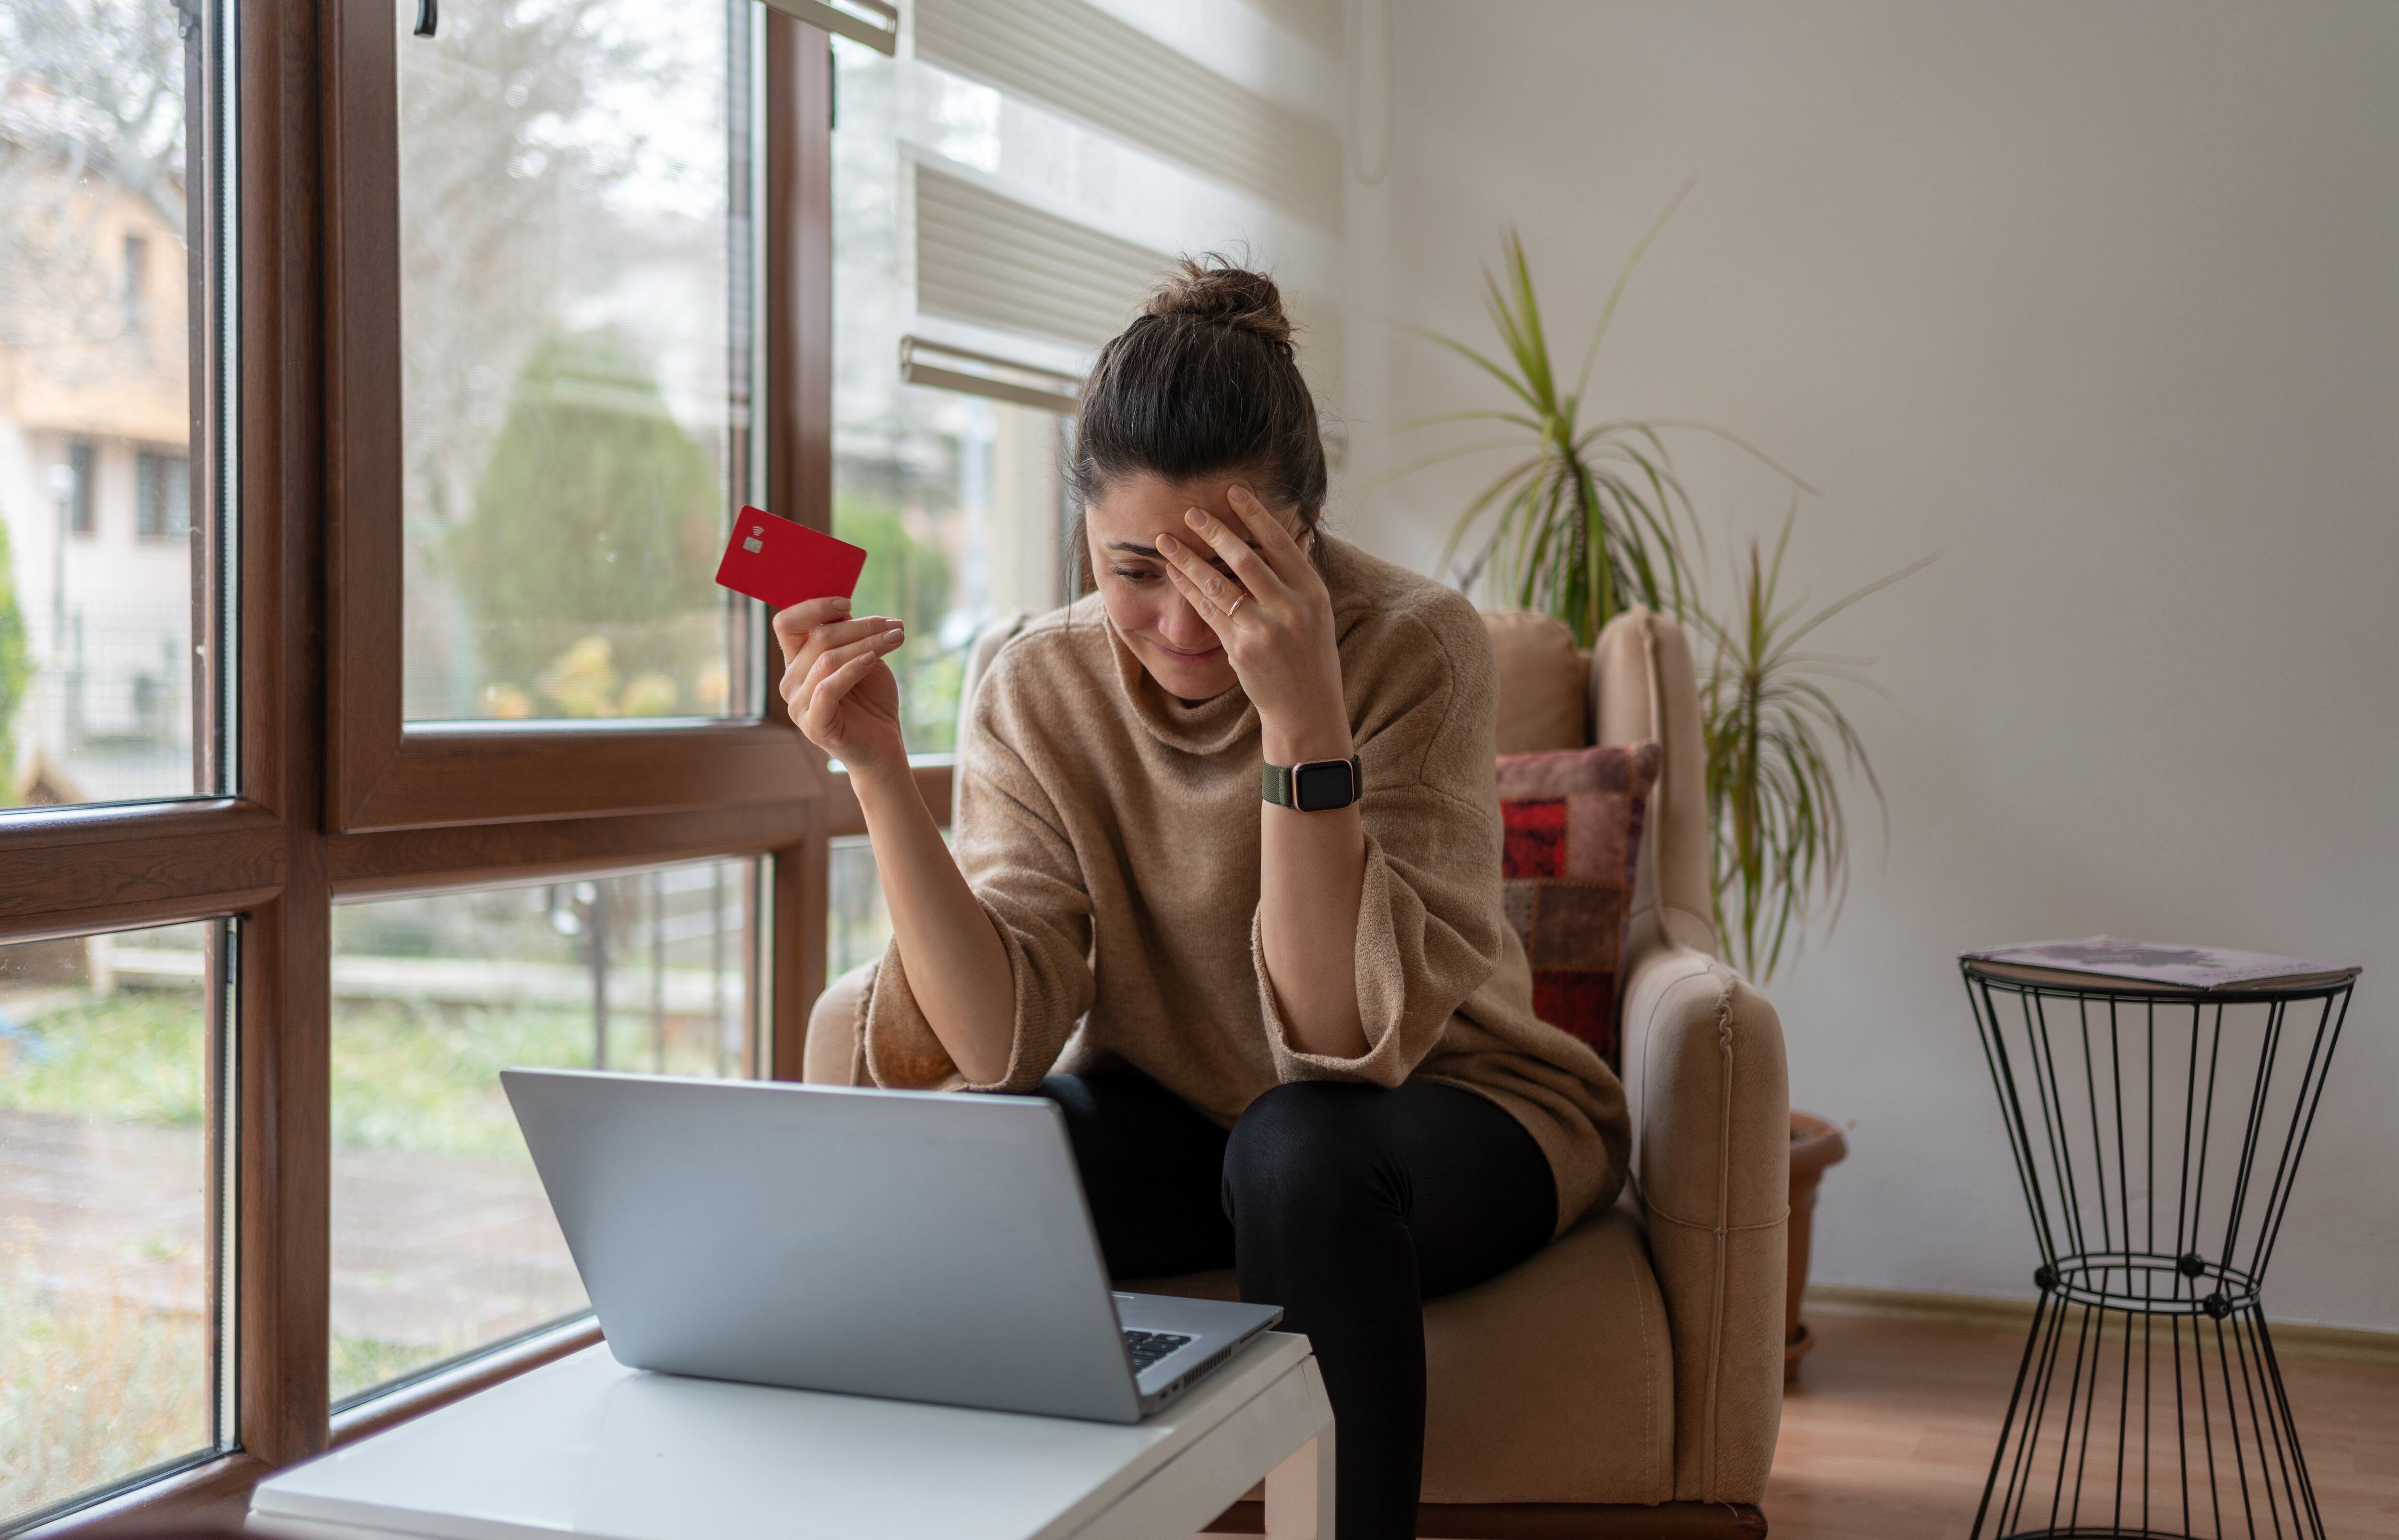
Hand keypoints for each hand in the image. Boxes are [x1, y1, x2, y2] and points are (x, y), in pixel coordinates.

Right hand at [773, 597, 908, 774]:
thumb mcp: (862, 658)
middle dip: (860, 627)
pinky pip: (828, 688)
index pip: (787, 624)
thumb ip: (848, 636)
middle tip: (894, 624)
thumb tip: (844, 606)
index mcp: (797, 662)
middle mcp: (791, 682)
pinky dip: (852, 670)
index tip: (847, 602)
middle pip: (818, 638)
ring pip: (827, 660)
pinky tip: (872, 660)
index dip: (813, 607)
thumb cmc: (872, 700)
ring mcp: (799, 706)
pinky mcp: (814, 724)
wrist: (883, 745)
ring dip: (866, 644)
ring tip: (896, 638)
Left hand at [1155, 486, 1350, 764]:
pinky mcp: (1241, 648)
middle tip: (1190, 512)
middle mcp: (1291, 607)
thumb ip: (1302, 573)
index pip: (1281, 542)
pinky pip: (1208, 611)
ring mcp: (1265, 628)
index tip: (1234, 491)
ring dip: (1188, 559)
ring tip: (1166, 540)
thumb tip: (1299, 534)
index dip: (1255, 514)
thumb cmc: (1310, 655)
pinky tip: (1174, 573)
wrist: (1307, 707)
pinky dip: (1188, 589)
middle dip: (1214, 531)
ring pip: (1219, 583)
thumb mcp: (1317, 612)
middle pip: (1246, 557)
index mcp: (1312, 592)